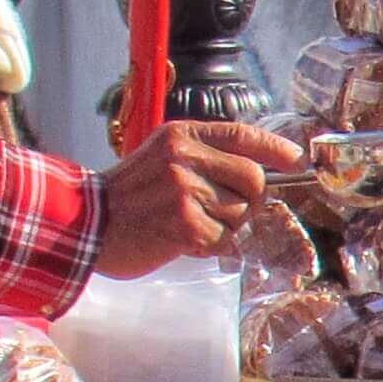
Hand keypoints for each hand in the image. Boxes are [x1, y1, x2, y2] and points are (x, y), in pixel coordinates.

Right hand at [94, 121, 301, 278]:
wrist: (86, 224)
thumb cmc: (126, 195)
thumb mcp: (160, 156)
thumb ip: (201, 157)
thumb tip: (255, 172)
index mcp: (181, 137)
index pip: (242, 135)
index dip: (275, 148)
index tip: (296, 160)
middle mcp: (185, 159)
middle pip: (253, 178)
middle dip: (249, 199)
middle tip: (224, 210)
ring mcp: (185, 193)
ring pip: (241, 213)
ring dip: (226, 226)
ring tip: (190, 224)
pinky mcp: (184, 227)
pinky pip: (225, 240)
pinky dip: (212, 246)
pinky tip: (184, 241)